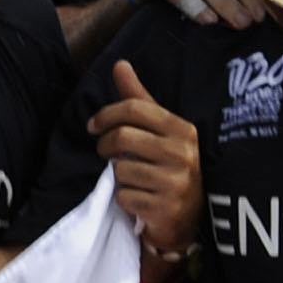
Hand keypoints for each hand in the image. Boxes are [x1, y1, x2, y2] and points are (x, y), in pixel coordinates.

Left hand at [88, 61, 202, 281]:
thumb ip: (139, 100)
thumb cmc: (170, 166)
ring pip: (121, 169)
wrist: (189, 218)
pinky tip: (137, 198)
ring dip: (117, 175)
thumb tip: (120, 64)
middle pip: (123, 137)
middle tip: (104, 152)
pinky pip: (124, 197)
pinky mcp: (165, 209)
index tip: (93, 126)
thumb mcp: (161, 131)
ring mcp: (175, 183)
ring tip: (129, 178)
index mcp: (183, 130)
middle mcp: (182, 154)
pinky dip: (123, 198)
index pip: (136, 109)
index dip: (107, 114)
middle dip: (104, 145)